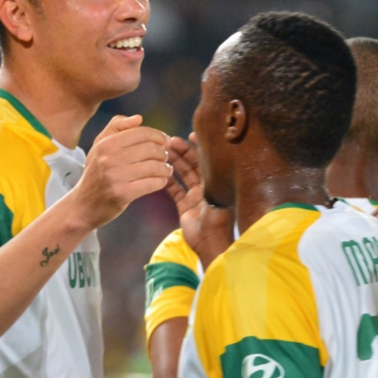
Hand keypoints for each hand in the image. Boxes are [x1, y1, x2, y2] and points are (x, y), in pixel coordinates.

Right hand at [71, 115, 171, 231]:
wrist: (84, 204)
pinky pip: (152, 183)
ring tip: (166, 170)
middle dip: (163, 153)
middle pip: (151, 149)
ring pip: (154, 166)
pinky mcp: (122, 194)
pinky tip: (161, 181)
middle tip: (165, 157)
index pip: (142, 133)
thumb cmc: (97, 172)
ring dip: (165, 168)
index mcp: (106, 143)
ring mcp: (115, 176)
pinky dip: (161, 182)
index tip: (165, 141)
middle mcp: (109, 158)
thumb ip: (117, 127)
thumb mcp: (100, 145)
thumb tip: (139, 118)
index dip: (158, 136)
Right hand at [165, 135, 233, 268]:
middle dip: (183, 152)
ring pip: (183, 176)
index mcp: (218, 183)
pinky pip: (175, 191)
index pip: (208, 160)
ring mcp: (196, 197)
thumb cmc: (219, 220)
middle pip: (194, 165)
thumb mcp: (219, 194)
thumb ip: (216, 175)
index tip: (191, 134)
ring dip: (174, 163)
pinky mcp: (185, 207)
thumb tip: (219, 151)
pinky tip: (158, 171)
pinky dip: (167, 182)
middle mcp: (208, 188)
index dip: (200, 147)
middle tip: (170, 141)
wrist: (211, 243)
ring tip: (163, 151)